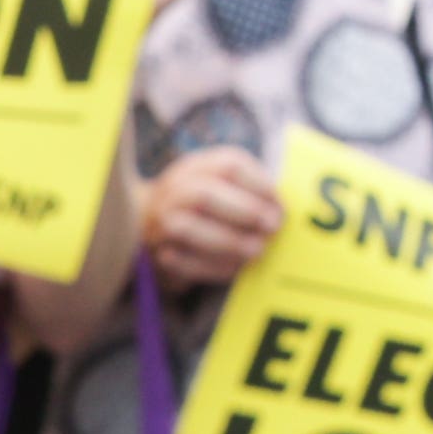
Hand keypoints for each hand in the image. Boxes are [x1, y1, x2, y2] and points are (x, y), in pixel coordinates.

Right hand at [140, 145, 282, 288]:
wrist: (150, 220)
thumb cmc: (208, 201)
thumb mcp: (226, 183)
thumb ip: (253, 189)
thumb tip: (282, 210)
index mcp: (198, 166)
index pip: (229, 165)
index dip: (260, 185)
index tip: (280, 205)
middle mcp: (174, 190)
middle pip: (205, 195)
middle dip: (245, 212)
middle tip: (273, 227)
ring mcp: (159, 221)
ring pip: (187, 229)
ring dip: (228, 242)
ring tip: (257, 250)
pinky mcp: (156, 252)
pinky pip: (180, 262)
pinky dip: (211, 266)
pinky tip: (235, 268)